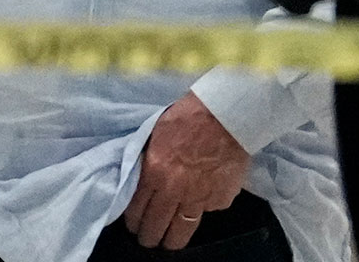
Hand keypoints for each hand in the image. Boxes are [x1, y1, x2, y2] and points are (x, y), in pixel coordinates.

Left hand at [122, 92, 249, 249]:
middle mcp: (174, 191)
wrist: (226, 114)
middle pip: (156, 226)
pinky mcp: (221, 200)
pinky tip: (201, 204)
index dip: (133, 222)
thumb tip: (144, 179)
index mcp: (153, 173)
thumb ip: (149, 161)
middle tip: (147, 240)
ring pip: (181, 230)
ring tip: (169, 243)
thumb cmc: (188, 116)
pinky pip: (209, 211)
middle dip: (149, 236)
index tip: (133, 226)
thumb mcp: (156, 135)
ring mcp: (199, 199)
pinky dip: (204, 209)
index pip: (136, 210)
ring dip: (172, 239)